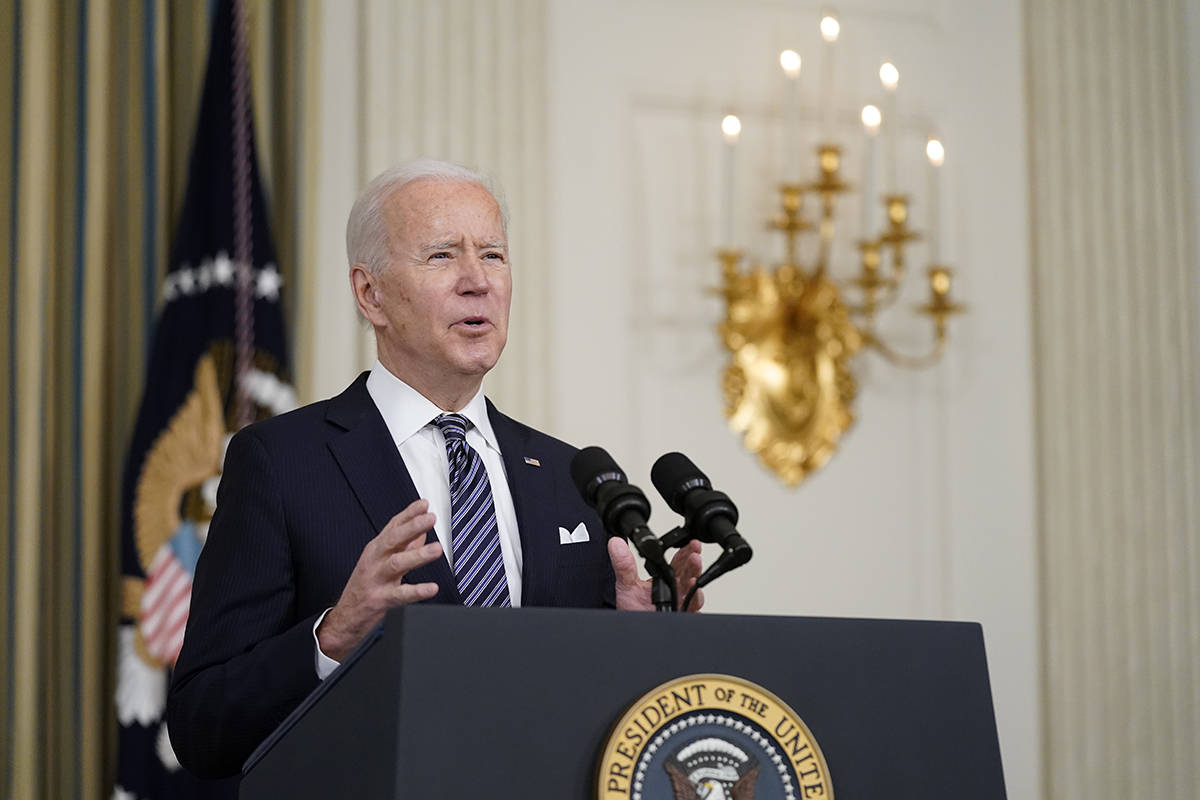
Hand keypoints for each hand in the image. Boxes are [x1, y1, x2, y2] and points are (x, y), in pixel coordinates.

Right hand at [316, 499, 442, 660]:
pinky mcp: (379, 600)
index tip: (424, 504)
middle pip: (393, 539)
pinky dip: (416, 591)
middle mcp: (374, 561)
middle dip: (412, 527)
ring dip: (417, 555)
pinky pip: (400, 595)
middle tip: (430, 519)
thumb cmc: (364, 588)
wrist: (344, 619)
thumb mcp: (379, 562)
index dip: (409, 514)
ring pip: (396, 563)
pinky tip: (431, 588)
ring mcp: (376, 580)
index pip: (393, 526)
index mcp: (375, 550)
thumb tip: (421, 532)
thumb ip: (401, 546)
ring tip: (436, 550)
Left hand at [609, 538, 703, 611]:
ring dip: (696, 578)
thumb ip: (623, 565)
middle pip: (689, 572)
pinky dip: (695, 601)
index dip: (686, 551)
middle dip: (693, 562)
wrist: (634, 633)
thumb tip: (615, 544)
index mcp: (665, 579)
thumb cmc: (632, 611)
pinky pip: (692, 608)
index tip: (691, 543)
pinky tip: (693, 594)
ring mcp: (681, 603)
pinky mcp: (682, 616)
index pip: (678, 561)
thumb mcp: (626, 585)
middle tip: (694, 553)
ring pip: (694, 589)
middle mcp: (676, 590)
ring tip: (694, 569)